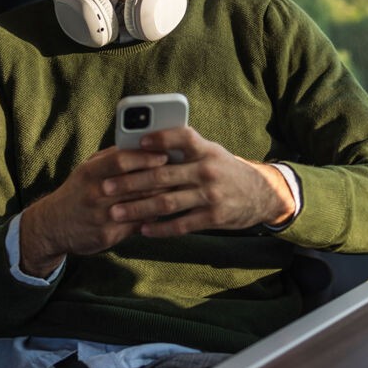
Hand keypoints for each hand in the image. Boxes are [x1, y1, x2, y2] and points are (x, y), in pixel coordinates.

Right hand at [18, 145, 169, 275]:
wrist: (52, 226)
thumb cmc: (77, 191)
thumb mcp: (87, 169)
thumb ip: (112, 157)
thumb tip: (142, 144)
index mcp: (90, 173)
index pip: (121, 160)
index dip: (145, 157)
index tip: (164, 154)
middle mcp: (95, 195)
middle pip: (136, 184)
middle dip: (161, 178)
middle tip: (181, 172)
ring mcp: (101, 217)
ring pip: (140, 205)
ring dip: (162, 198)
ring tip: (179, 190)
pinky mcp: (108, 236)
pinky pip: (138, 225)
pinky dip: (153, 217)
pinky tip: (165, 211)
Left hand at [101, 126, 295, 237]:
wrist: (261, 194)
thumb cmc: (225, 169)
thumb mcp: (211, 153)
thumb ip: (184, 150)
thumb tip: (144, 146)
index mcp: (206, 150)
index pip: (182, 137)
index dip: (161, 139)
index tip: (137, 143)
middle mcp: (207, 170)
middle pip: (163, 175)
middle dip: (131, 182)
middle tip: (106, 187)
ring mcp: (210, 195)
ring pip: (167, 203)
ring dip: (138, 208)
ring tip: (115, 212)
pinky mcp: (213, 217)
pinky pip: (181, 224)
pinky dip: (160, 228)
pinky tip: (142, 230)